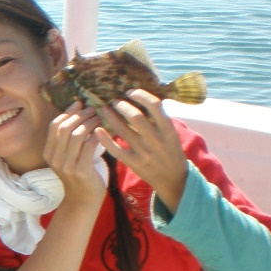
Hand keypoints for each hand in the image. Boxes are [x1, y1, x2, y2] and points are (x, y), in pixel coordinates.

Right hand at [43, 101, 106, 209]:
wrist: (83, 200)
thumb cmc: (79, 175)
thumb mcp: (67, 157)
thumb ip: (68, 140)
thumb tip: (78, 114)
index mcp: (49, 153)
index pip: (54, 126)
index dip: (67, 112)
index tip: (80, 104)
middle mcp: (54, 158)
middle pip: (64, 128)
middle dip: (80, 115)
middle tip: (92, 110)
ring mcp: (66, 166)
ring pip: (76, 135)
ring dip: (89, 123)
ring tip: (98, 119)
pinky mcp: (80, 170)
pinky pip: (89, 146)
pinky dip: (97, 136)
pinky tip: (102, 133)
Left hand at [95, 89, 188, 209]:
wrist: (172, 178)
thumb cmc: (171, 151)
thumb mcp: (172, 134)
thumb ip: (159, 119)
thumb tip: (143, 99)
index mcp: (167, 129)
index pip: (154, 105)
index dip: (140, 95)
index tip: (130, 92)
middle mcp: (156, 139)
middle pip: (135, 116)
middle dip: (122, 106)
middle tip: (114, 101)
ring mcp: (143, 151)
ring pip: (123, 130)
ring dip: (111, 117)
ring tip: (104, 109)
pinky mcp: (133, 162)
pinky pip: (116, 149)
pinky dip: (105, 139)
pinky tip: (98, 130)